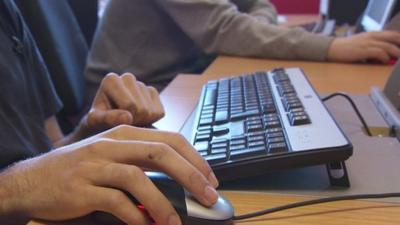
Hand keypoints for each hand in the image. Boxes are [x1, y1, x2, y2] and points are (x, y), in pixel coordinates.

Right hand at [0, 125, 218, 224]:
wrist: (33, 179)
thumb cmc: (79, 169)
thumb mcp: (112, 156)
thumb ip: (141, 162)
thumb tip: (178, 180)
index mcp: (123, 133)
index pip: (169, 139)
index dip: (194, 157)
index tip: (210, 177)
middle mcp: (111, 145)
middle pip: (160, 153)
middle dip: (190, 174)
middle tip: (208, 195)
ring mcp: (95, 165)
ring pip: (138, 178)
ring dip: (162, 203)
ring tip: (175, 223)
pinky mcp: (81, 188)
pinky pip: (115, 202)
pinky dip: (135, 216)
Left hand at [80, 73, 164, 136]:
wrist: (108, 123)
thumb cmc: (99, 121)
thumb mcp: (96, 122)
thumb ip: (108, 118)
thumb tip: (128, 117)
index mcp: (111, 80)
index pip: (130, 105)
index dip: (124, 118)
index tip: (114, 120)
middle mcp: (128, 78)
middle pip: (141, 108)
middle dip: (134, 120)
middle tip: (122, 122)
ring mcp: (142, 84)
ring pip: (150, 111)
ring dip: (141, 121)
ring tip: (129, 119)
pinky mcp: (153, 93)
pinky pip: (159, 112)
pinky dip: (150, 120)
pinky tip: (138, 117)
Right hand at [327, 31, 399, 62]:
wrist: (333, 48)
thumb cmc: (347, 48)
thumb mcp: (362, 43)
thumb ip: (374, 46)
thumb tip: (385, 55)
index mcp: (373, 34)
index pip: (392, 35)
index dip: (399, 40)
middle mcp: (372, 36)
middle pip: (393, 38)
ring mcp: (368, 43)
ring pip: (388, 46)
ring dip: (396, 53)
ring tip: (398, 60)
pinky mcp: (363, 50)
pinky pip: (379, 52)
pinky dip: (385, 57)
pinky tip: (384, 61)